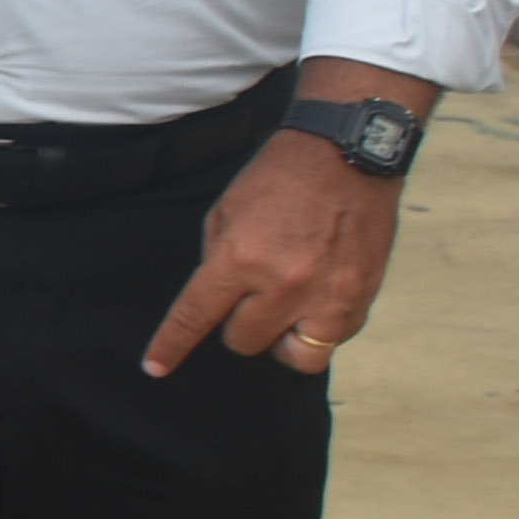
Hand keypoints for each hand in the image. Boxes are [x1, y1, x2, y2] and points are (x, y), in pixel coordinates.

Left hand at [144, 126, 406, 378]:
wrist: (348, 152)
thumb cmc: (280, 179)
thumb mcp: (227, 211)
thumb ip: (218, 262)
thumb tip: (216, 304)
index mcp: (241, 258)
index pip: (197, 317)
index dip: (172, 346)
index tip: (156, 367)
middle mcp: (284, 284)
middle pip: (244, 342)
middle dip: (240, 323)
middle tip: (252, 294)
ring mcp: (328, 293)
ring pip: (296, 357)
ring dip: (283, 338)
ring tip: (286, 309)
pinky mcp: (363, 295)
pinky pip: (335, 339)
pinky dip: (322, 327)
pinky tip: (319, 299)